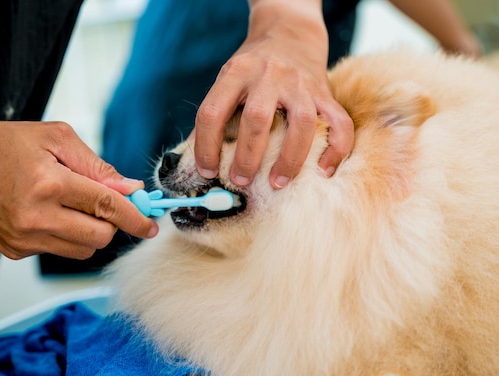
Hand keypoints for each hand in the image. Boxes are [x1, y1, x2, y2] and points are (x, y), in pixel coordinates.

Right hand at [0, 121, 157, 259]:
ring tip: (74, 206)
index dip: (135, 217)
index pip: (106, 207)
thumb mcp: (53, 138)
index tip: (151, 224)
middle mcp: (36, 217)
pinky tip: (50, 214)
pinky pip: (60, 251)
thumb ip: (96, 166)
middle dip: (113, 223)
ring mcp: (25, 239)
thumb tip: (130, 189)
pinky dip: (67, 235)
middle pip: (100, 236)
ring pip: (83, 249)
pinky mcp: (17, 252)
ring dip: (92, 231)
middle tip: (106, 205)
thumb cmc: (0, 146)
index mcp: (47, 183)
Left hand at [194, 0, 353, 188]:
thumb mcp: (227, 79)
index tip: (207, 171)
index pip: (213, 112)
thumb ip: (214, 114)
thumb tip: (198, 159)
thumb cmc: (253, 66)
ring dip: (289, 159)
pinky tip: (324, 171)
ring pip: (301, 123)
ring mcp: (301, 82)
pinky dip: (336, 150)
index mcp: (237, 72)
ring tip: (278, 183)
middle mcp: (269, 74)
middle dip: (247, 158)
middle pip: (257, 119)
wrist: (290, 31)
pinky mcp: (325, 92)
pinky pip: (339, 122)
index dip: (206, 147)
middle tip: (240, 181)